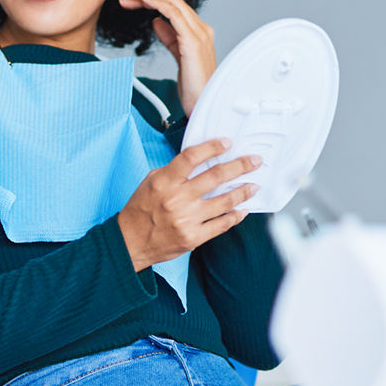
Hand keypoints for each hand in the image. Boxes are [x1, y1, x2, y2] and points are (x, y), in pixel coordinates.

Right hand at [116, 138, 261, 271]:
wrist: (131, 242)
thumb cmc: (141, 210)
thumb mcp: (151, 181)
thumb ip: (174, 171)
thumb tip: (199, 160)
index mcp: (164, 181)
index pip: (191, 157)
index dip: (212, 147)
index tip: (227, 143)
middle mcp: (177, 199)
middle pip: (215, 177)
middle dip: (239, 166)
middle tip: (254, 161)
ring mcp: (187, 219)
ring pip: (223, 201)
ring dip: (242, 192)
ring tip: (253, 185)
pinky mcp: (193, 237)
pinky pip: (221, 225)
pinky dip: (234, 216)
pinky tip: (242, 209)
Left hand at [118, 0, 215, 115]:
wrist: (203, 104)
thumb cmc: (194, 87)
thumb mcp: (178, 57)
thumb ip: (169, 38)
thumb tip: (156, 22)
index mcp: (199, 32)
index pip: (176, 7)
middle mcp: (202, 29)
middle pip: (175, 1)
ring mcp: (199, 34)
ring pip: (174, 4)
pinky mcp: (193, 41)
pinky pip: (174, 15)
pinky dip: (159, 4)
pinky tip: (145, 1)